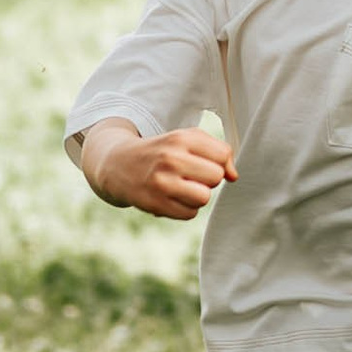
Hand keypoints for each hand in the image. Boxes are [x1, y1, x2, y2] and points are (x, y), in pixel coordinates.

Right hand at [89, 128, 236, 220]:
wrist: (118, 165)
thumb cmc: (161, 152)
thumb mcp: (186, 140)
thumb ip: (217, 151)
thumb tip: (234, 177)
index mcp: (181, 138)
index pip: (223, 154)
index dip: (217, 161)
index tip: (201, 161)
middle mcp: (170, 158)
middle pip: (216, 177)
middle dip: (207, 179)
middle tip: (188, 175)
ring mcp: (161, 182)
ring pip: (204, 198)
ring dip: (197, 196)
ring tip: (180, 187)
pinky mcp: (155, 203)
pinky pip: (190, 214)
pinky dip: (184, 209)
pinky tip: (170, 198)